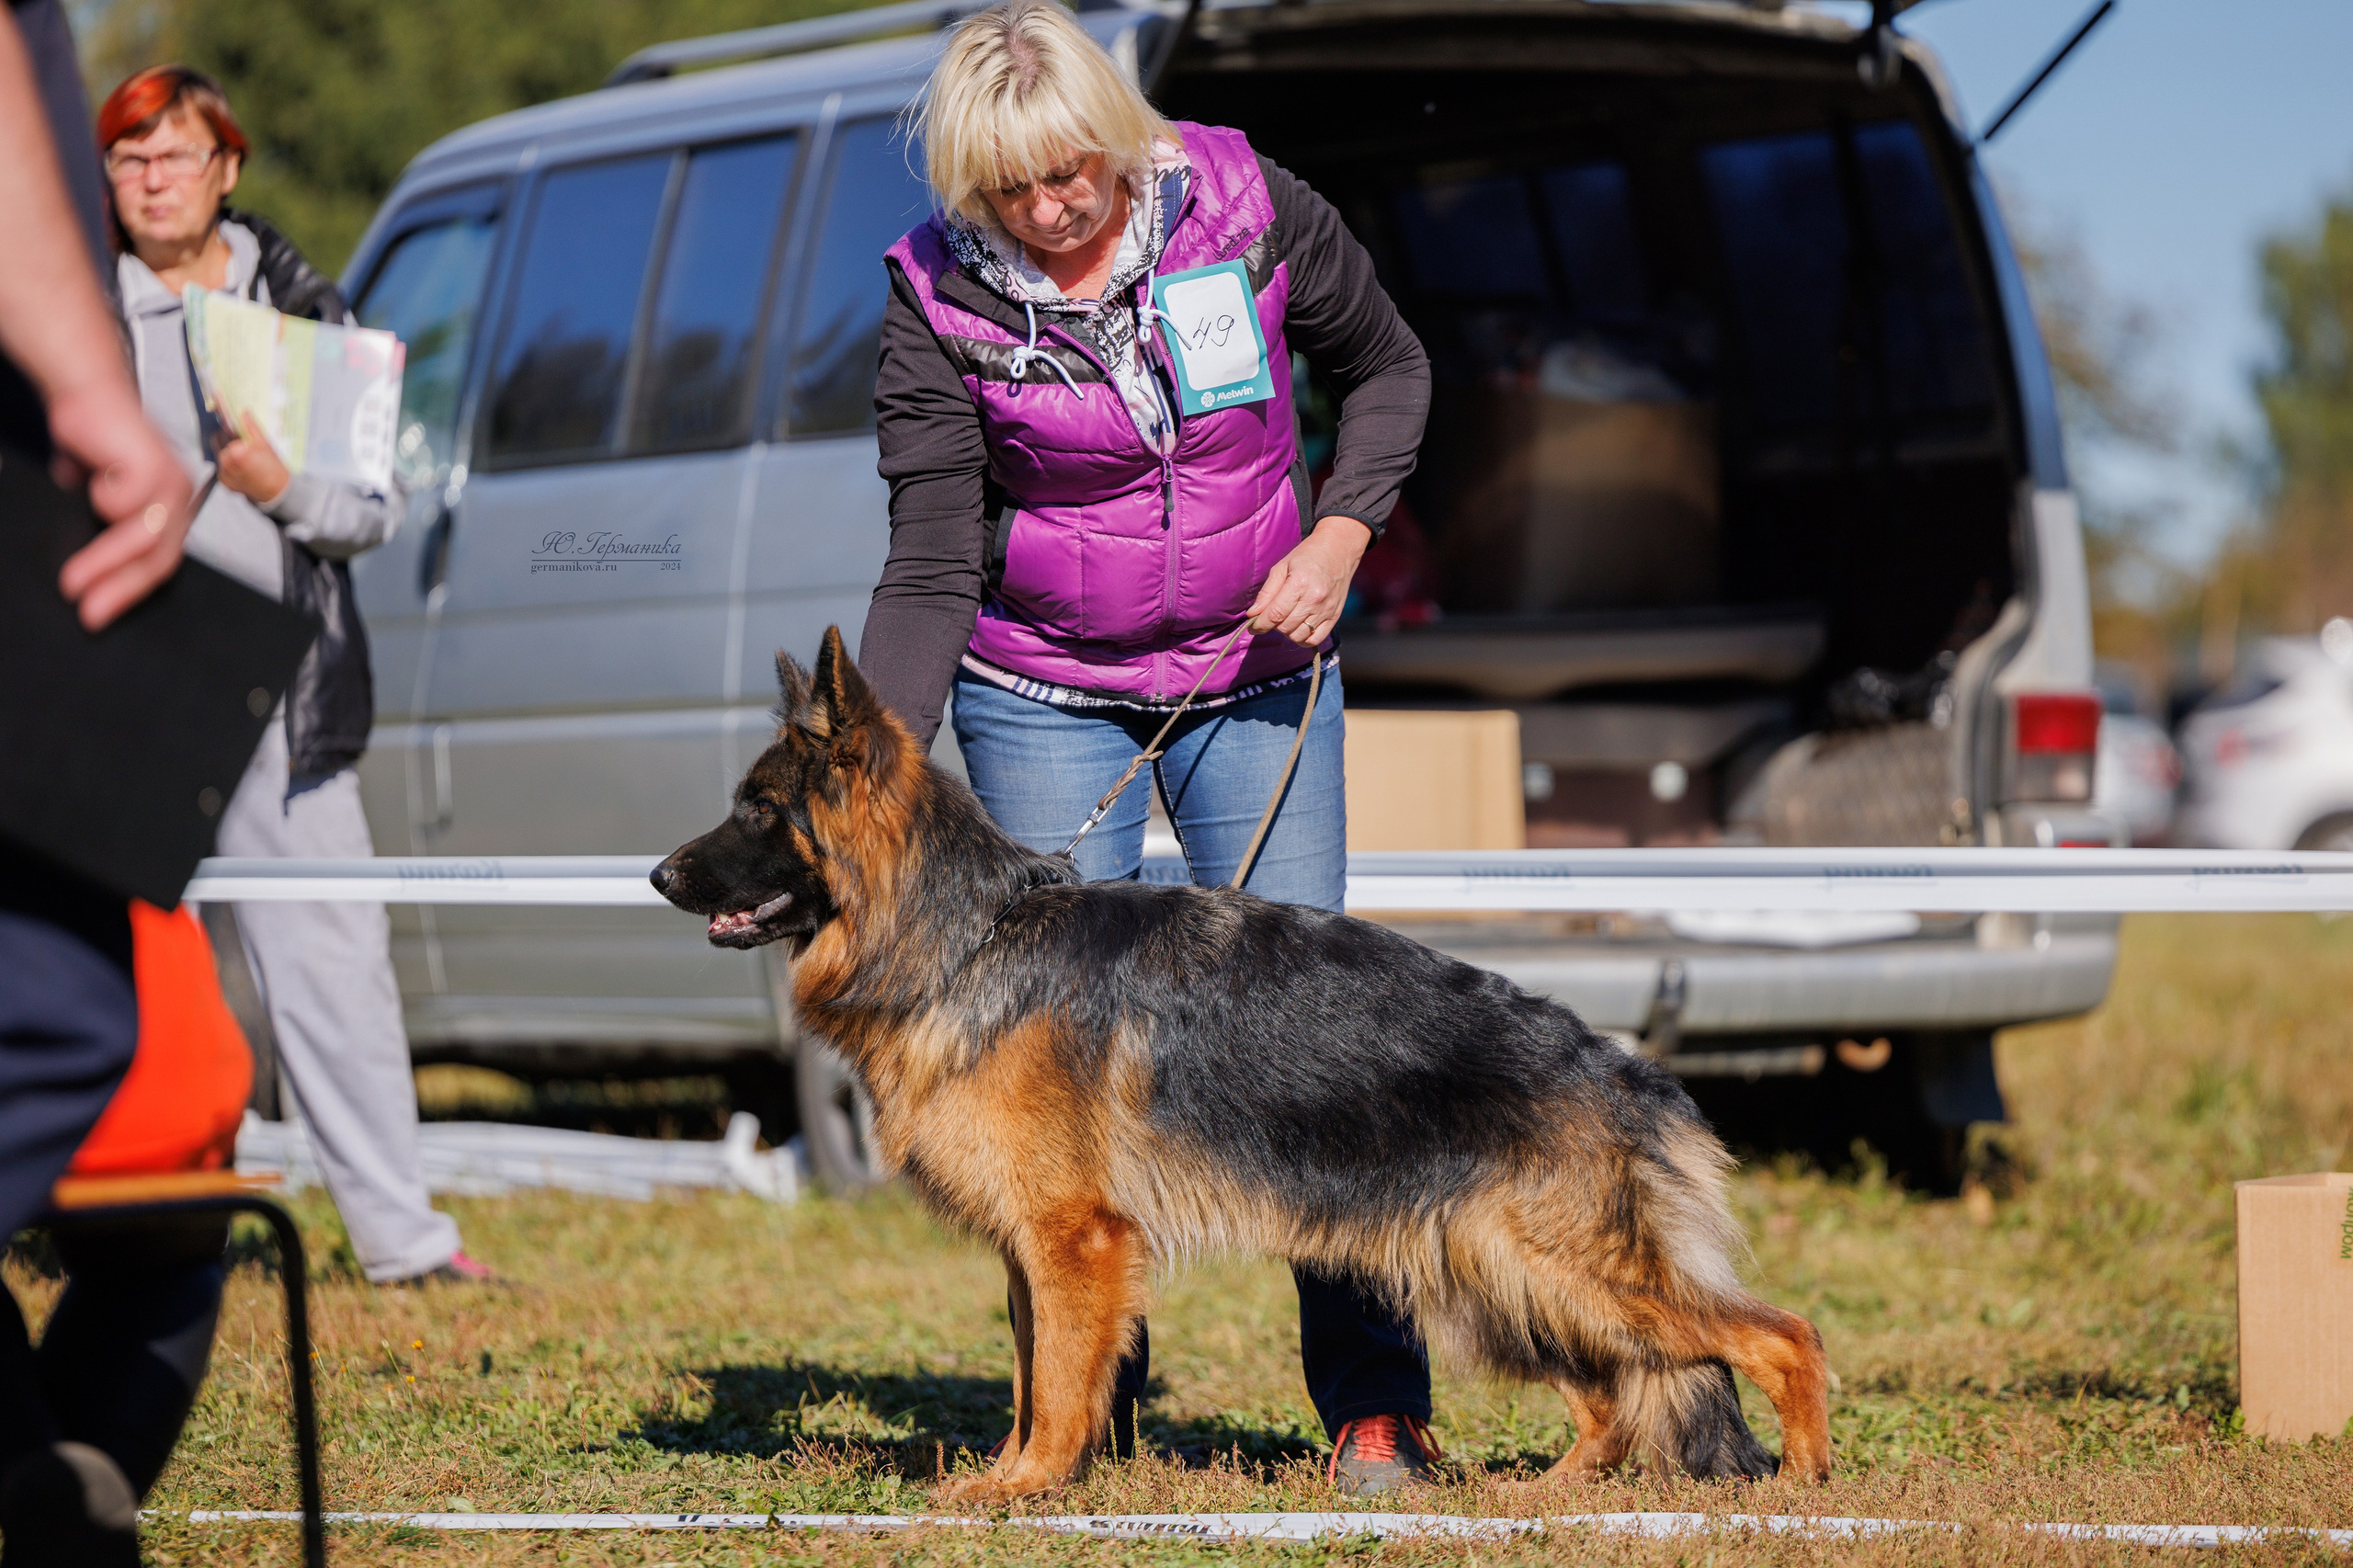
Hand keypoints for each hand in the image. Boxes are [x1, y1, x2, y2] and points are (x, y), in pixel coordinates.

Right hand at [50, 378, 195, 631]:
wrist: (85, 392)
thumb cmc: (94, 438)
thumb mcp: (95, 491)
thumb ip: (98, 523)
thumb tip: (86, 566)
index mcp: (170, 507)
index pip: (160, 562)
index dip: (129, 592)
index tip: (98, 615)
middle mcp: (177, 496)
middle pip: (158, 557)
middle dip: (120, 588)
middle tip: (89, 611)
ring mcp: (169, 480)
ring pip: (144, 536)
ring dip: (106, 561)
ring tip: (74, 581)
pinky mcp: (151, 463)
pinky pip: (126, 501)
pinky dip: (104, 501)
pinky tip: (90, 487)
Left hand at [215, 408, 290, 505]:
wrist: (276, 491)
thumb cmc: (273, 467)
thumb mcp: (264, 444)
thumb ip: (251, 427)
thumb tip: (243, 411)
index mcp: (235, 451)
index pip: (224, 429)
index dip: (222, 416)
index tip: (217, 401)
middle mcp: (226, 461)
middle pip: (218, 440)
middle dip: (227, 438)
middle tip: (242, 441)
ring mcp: (223, 472)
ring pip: (220, 453)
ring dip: (227, 451)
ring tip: (244, 456)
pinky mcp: (223, 481)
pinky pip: (221, 466)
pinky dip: (228, 464)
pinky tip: (242, 466)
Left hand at [1245, 515, 1371, 647]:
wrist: (1338, 550)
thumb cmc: (1307, 556)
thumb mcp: (1282, 567)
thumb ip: (1267, 592)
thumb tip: (1253, 614)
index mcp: (1299, 584)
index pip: (1275, 614)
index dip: (1260, 624)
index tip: (1253, 627)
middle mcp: (1314, 599)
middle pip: (1285, 627)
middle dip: (1272, 626)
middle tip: (1271, 616)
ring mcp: (1326, 609)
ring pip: (1298, 636)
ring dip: (1287, 632)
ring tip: (1285, 619)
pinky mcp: (1334, 616)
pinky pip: (1315, 639)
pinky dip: (1303, 639)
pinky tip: (1298, 628)